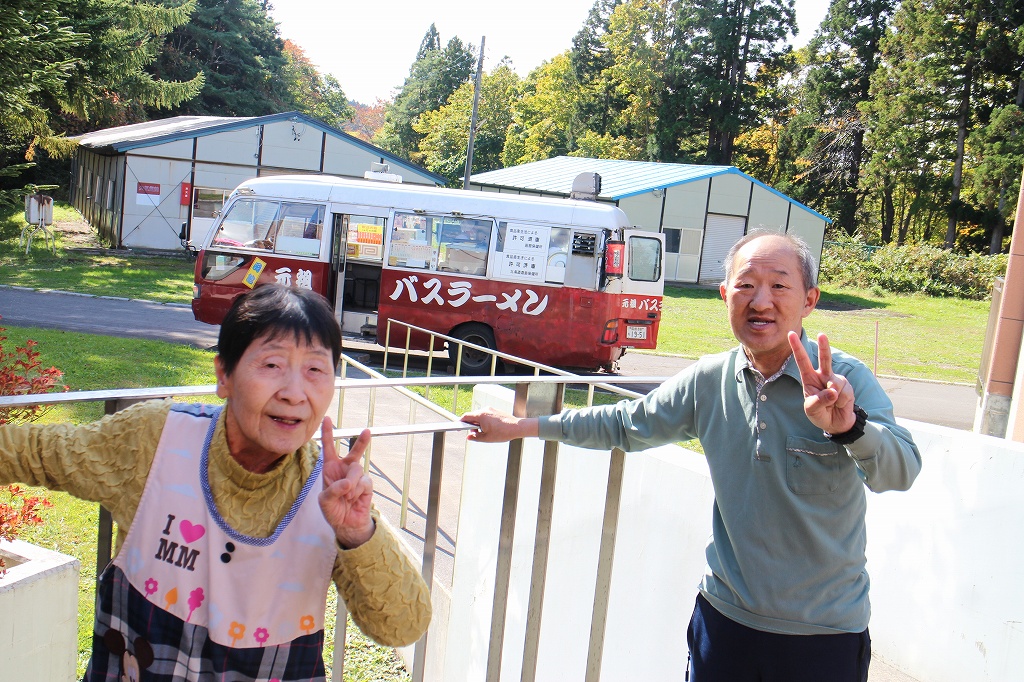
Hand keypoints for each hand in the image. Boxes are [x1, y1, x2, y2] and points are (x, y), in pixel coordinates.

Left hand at [318, 418, 374, 548]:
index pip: (328, 448)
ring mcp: (356, 476)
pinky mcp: (366, 485)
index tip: (326, 419)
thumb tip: (348, 483)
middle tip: (367, 431)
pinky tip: (355, 498)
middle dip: (361, 442)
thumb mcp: (324, 501)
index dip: (327, 433)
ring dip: (351, 483)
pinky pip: (363, 482)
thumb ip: (333, 490)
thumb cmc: (332, 510)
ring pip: (356, 470)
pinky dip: (358, 491)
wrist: (347, 524)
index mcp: (330, 469)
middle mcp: (344, 469)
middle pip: (354, 452)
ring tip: (348, 496)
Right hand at [460, 408, 537, 442]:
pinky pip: (486, 415)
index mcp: (480, 415)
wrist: (516, 427)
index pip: (466, 417)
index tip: (458, 427)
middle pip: (473, 416)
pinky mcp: (495, 411)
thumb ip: (475, 437)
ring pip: (479, 416)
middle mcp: (485, 410)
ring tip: (485, 432)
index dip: (460, 422)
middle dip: (472, 425)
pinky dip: (485, 421)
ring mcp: (491, 409)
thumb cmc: (503, 432)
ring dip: (478, 424)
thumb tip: (469, 437)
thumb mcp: (486, 438)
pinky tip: (490, 429)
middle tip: (475, 434)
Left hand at [787, 331, 856, 434]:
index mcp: (809, 378)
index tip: (791, 334)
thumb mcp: (812, 409)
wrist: (836, 423)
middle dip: (824, 347)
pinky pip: (844, 392)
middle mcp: (822, 376)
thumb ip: (819, 400)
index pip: (802, 361)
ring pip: (835, 383)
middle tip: (821, 335)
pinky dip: (841, 401)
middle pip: (824, 359)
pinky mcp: (846, 386)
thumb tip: (833, 391)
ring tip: (832, 404)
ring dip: (833, 397)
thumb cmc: (819, 413)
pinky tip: (840, 404)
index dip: (797, 348)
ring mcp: (835, 380)